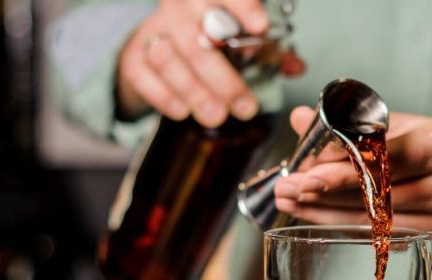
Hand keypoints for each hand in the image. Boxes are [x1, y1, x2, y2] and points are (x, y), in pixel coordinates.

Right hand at [116, 0, 268, 127]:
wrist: (157, 46)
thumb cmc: (208, 40)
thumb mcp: (240, 40)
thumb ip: (270, 52)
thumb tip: (297, 66)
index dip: (243, 9)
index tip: (261, 28)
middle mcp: (179, 9)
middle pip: (200, 39)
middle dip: (225, 78)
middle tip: (245, 107)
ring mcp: (154, 32)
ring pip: (171, 59)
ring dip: (197, 92)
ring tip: (217, 116)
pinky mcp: (134, 57)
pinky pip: (144, 77)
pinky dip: (165, 97)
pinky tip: (184, 111)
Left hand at [273, 107, 431, 232]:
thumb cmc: (418, 143)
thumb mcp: (389, 123)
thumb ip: (346, 123)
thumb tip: (299, 118)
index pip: (387, 160)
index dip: (344, 169)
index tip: (305, 173)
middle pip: (377, 195)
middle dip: (324, 193)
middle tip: (286, 189)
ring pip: (373, 221)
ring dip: (325, 212)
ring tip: (290, 201)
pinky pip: (377, 237)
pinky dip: (341, 225)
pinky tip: (313, 215)